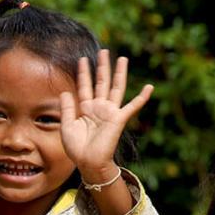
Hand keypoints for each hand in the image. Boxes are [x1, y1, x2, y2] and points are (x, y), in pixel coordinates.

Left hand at [59, 50, 152, 181]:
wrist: (88, 163)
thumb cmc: (76, 148)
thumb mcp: (67, 126)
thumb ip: (67, 108)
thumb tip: (65, 91)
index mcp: (86, 109)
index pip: (85, 86)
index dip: (83, 73)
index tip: (82, 59)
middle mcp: (99, 107)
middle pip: (101, 82)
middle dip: (102, 67)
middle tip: (103, 51)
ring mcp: (110, 112)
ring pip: (116, 88)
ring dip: (119, 74)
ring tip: (122, 59)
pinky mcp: (119, 119)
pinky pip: (133, 106)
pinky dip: (142, 97)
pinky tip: (149, 87)